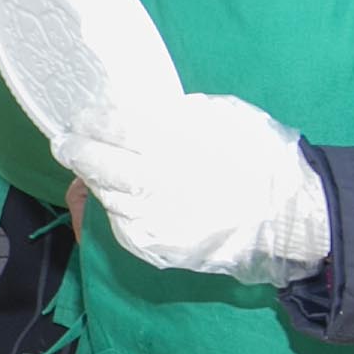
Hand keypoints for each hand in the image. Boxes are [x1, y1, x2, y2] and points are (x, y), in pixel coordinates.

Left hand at [55, 92, 328, 285]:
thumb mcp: (222, 117)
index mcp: (175, 141)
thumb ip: (177, 113)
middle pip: (100, 163)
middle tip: (65, 143)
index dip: (93, 121)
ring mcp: (155, 217)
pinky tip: (114, 199)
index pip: (116, 126)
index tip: (82, 117)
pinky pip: (123, 224)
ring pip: (108, 195)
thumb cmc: (259, 158)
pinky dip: (115, 209)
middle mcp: (159, 180)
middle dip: (77, 151)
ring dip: (93, 181)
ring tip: (85, 168)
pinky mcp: (156, 246)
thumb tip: (138, 107)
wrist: (288, 215)